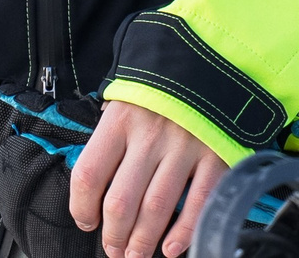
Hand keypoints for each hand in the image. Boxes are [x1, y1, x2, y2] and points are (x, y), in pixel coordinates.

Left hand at [69, 100, 229, 257]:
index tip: (87, 222)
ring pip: (156, 208)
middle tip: (114, 250)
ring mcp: (187, 144)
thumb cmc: (160, 92)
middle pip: (121, 201)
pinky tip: (171, 248)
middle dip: (114, 236)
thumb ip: (112, 142)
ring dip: (143, 242)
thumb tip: (96, 194)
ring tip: (135, 255)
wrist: (211, 60)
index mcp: (122, 120)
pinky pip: (199, 202)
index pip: (89, 175)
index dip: (81, 208)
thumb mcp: (126, 103)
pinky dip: (184, 232)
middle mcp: (151, 134)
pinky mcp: (217, 153)